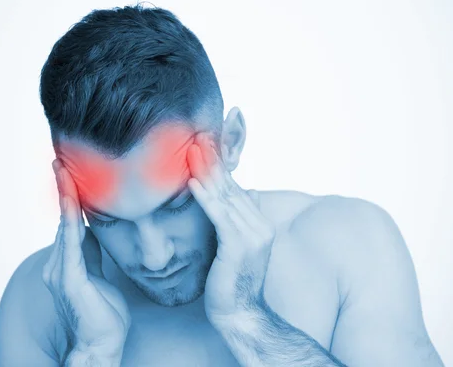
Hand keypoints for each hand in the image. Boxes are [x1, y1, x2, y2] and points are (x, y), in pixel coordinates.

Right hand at [42, 159, 130, 359]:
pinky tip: (72, 203)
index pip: (69, 223)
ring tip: (62, 172)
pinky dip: (71, 221)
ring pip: (65, 227)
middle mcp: (58, 264)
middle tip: (60, 162)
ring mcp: (61, 272)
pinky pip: (71, 244)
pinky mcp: (69, 280)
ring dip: (65, 198)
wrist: (102, 344)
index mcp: (67, 263)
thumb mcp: (100, 275)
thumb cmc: (104, 314)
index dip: (69, 198)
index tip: (68, 174)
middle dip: (62, 191)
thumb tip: (92, 232)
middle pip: (63, 220)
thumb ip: (92, 254)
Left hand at [186, 133, 276, 323]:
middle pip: (231, 188)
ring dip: (207, 172)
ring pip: (225, 197)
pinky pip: (219, 217)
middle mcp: (260, 226)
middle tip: (198, 136)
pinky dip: (205, 198)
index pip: (236, 190)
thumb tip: (234, 197)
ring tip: (192, 150)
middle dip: (213, 162)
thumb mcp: (234, 247)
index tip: (206, 145)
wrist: (240, 315)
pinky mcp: (238, 247)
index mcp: (260, 225)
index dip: (220, 167)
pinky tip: (192, 182)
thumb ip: (234, 222)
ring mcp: (252, 236)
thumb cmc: (231, 283)